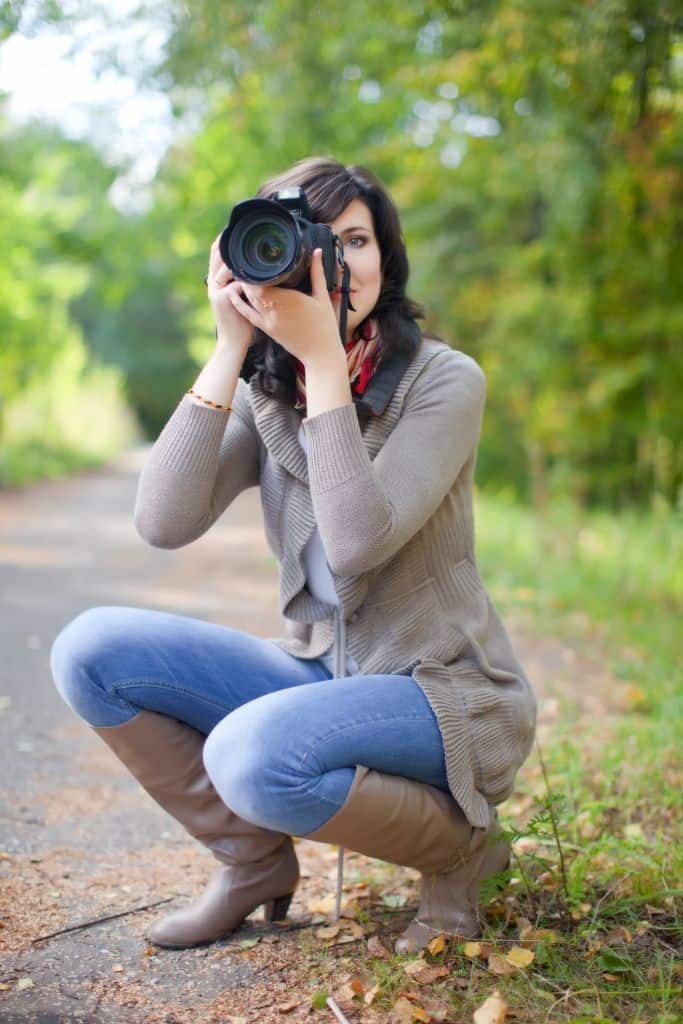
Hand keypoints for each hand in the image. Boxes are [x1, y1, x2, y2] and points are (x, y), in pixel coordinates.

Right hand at [206, 234, 253, 350]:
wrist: (232, 343)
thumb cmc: (240, 322)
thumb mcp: (239, 299)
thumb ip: (242, 284)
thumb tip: (256, 271)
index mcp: (216, 282)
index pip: (216, 254)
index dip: (223, 240)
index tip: (235, 228)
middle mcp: (213, 284)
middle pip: (217, 255)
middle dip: (228, 242)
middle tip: (243, 231)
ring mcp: (216, 291)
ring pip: (227, 267)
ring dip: (241, 259)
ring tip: (254, 250)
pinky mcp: (223, 300)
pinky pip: (237, 283)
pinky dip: (248, 278)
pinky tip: (260, 274)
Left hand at [225, 249, 341, 366]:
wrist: (320, 354)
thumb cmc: (324, 326)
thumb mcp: (322, 298)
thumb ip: (317, 274)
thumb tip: (316, 252)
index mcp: (289, 299)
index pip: (262, 282)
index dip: (254, 271)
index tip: (253, 259)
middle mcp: (276, 310)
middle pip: (252, 289)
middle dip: (247, 276)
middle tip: (245, 263)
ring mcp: (269, 321)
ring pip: (249, 301)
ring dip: (243, 288)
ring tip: (241, 274)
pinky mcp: (267, 330)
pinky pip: (249, 315)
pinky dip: (240, 304)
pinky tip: (234, 295)